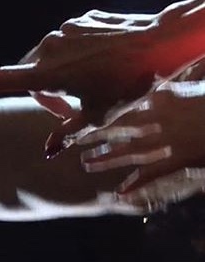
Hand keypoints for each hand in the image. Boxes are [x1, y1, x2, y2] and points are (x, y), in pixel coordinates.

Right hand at [0, 9, 160, 138]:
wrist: (160, 43)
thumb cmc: (129, 84)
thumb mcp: (99, 115)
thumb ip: (67, 131)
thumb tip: (46, 152)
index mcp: (46, 74)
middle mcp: (47, 49)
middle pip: (31, 74)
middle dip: (44, 90)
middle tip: (73, 104)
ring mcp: (63, 31)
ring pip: (50, 58)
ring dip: (61, 72)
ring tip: (94, 81)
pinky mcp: (79, 20)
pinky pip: (68, 41)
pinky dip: (77, 55)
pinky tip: (103, 61)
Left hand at [75, 80, 204, 209]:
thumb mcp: (195, 81)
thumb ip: (176, 79)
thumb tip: (161, 70)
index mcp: (163, 95)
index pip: (123, 100)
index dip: (100, 107)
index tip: (78, 110)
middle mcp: (160, 118)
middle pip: (119, 126)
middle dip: (95, 133)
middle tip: (70, 139)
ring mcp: (169, 140)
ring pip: (130, 151)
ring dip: (107, 158)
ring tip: (86, 164)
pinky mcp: (181, 159)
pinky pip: (155, 172)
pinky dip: (138, 182)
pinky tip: (121, 191)